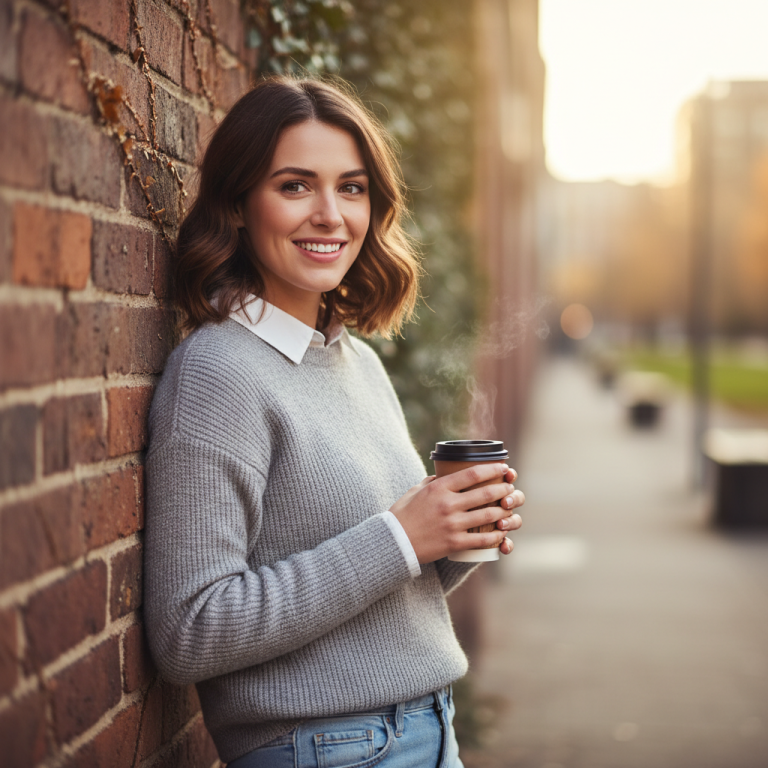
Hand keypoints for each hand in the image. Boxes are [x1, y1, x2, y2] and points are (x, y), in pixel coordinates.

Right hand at [390, 463, 519, 563]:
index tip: (503, 467)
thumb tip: (443, 474)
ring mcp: (453, 524)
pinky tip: (502, 533)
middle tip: (510, 489)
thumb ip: (431, 481)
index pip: (472, 474)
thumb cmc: (402, 515)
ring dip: (504, 511)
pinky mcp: (455, 543)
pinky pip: (482, 539)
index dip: (492, 469)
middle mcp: (448, 504)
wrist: (394, 542)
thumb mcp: (415, 491)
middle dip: (503, 489)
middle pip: (486, 493)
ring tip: (509, 508)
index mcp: (439, 488)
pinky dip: (496, 536)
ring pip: (488, 515)